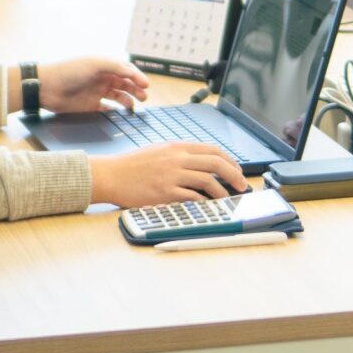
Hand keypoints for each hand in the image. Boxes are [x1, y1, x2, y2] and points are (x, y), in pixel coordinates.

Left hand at [20, 57, 148, 113]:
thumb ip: (116, 67)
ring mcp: (96, 92)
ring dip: (128, 101)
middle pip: (124, 84)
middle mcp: (101, 78)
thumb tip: (133, 73)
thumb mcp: (95, 63)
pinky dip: (115, 112)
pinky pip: (106, 110)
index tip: (146, 85)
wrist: (46, 87)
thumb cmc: (69, 70)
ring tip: (134, 107)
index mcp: (103, 66)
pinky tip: (120, 114)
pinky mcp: (89, 106)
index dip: (137, 77)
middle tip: (144, 98)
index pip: (126, 70)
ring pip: (118, 97)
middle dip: (136, 90)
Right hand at [89, 142, 248, 207]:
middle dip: (234, 175)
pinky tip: (207, 205)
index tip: (236, 170)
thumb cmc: (133, 165)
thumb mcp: (159, 150)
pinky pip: (192, 197)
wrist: (112, 175)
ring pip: (208, 180)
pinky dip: (203, 201)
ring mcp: (172, 175)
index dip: (229, 160)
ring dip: (222, 191)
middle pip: (216, 163)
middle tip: (241, 185)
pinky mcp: (165, 192)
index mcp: (177, 147)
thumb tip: (202, 161)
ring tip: (226, 198)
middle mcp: (177, 158)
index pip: (212, 150)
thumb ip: (180, 154)